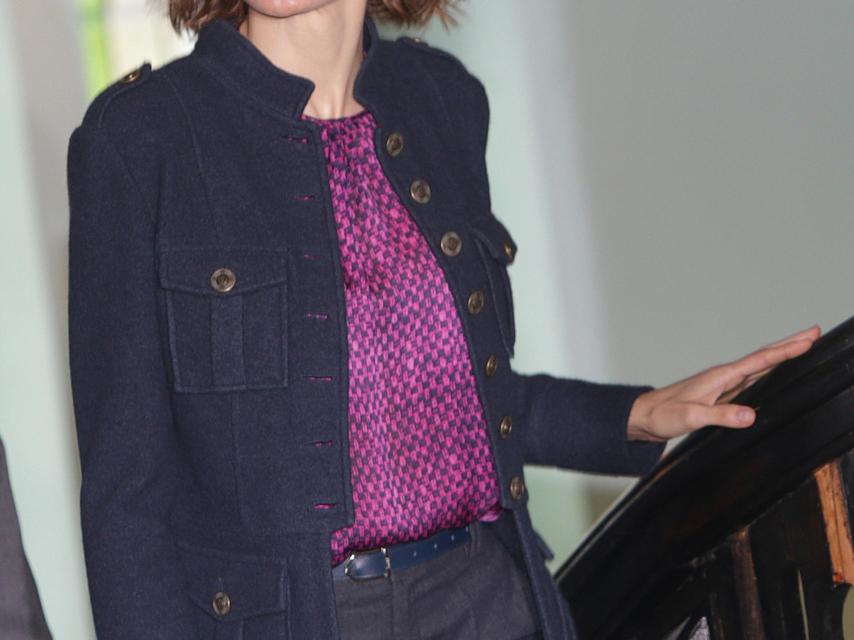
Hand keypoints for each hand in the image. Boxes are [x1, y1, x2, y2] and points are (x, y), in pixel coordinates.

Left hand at [627, 325, 820, 441]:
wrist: (643, 417)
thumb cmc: (662, 415)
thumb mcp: (691, 417)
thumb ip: (720, 415)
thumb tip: (751, 415)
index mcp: (720, 377)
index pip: (759, 361)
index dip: (785, 350)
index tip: (808, 339)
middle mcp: (723, 377)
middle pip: (763, 358)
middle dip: (789, 345)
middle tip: (814, 333)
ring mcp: (722, 385)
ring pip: (758, 367)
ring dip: (780, 357)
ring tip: (802, 347)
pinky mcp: (719, 395)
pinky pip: (749, 380)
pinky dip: (766, 372)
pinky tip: (773, 374)